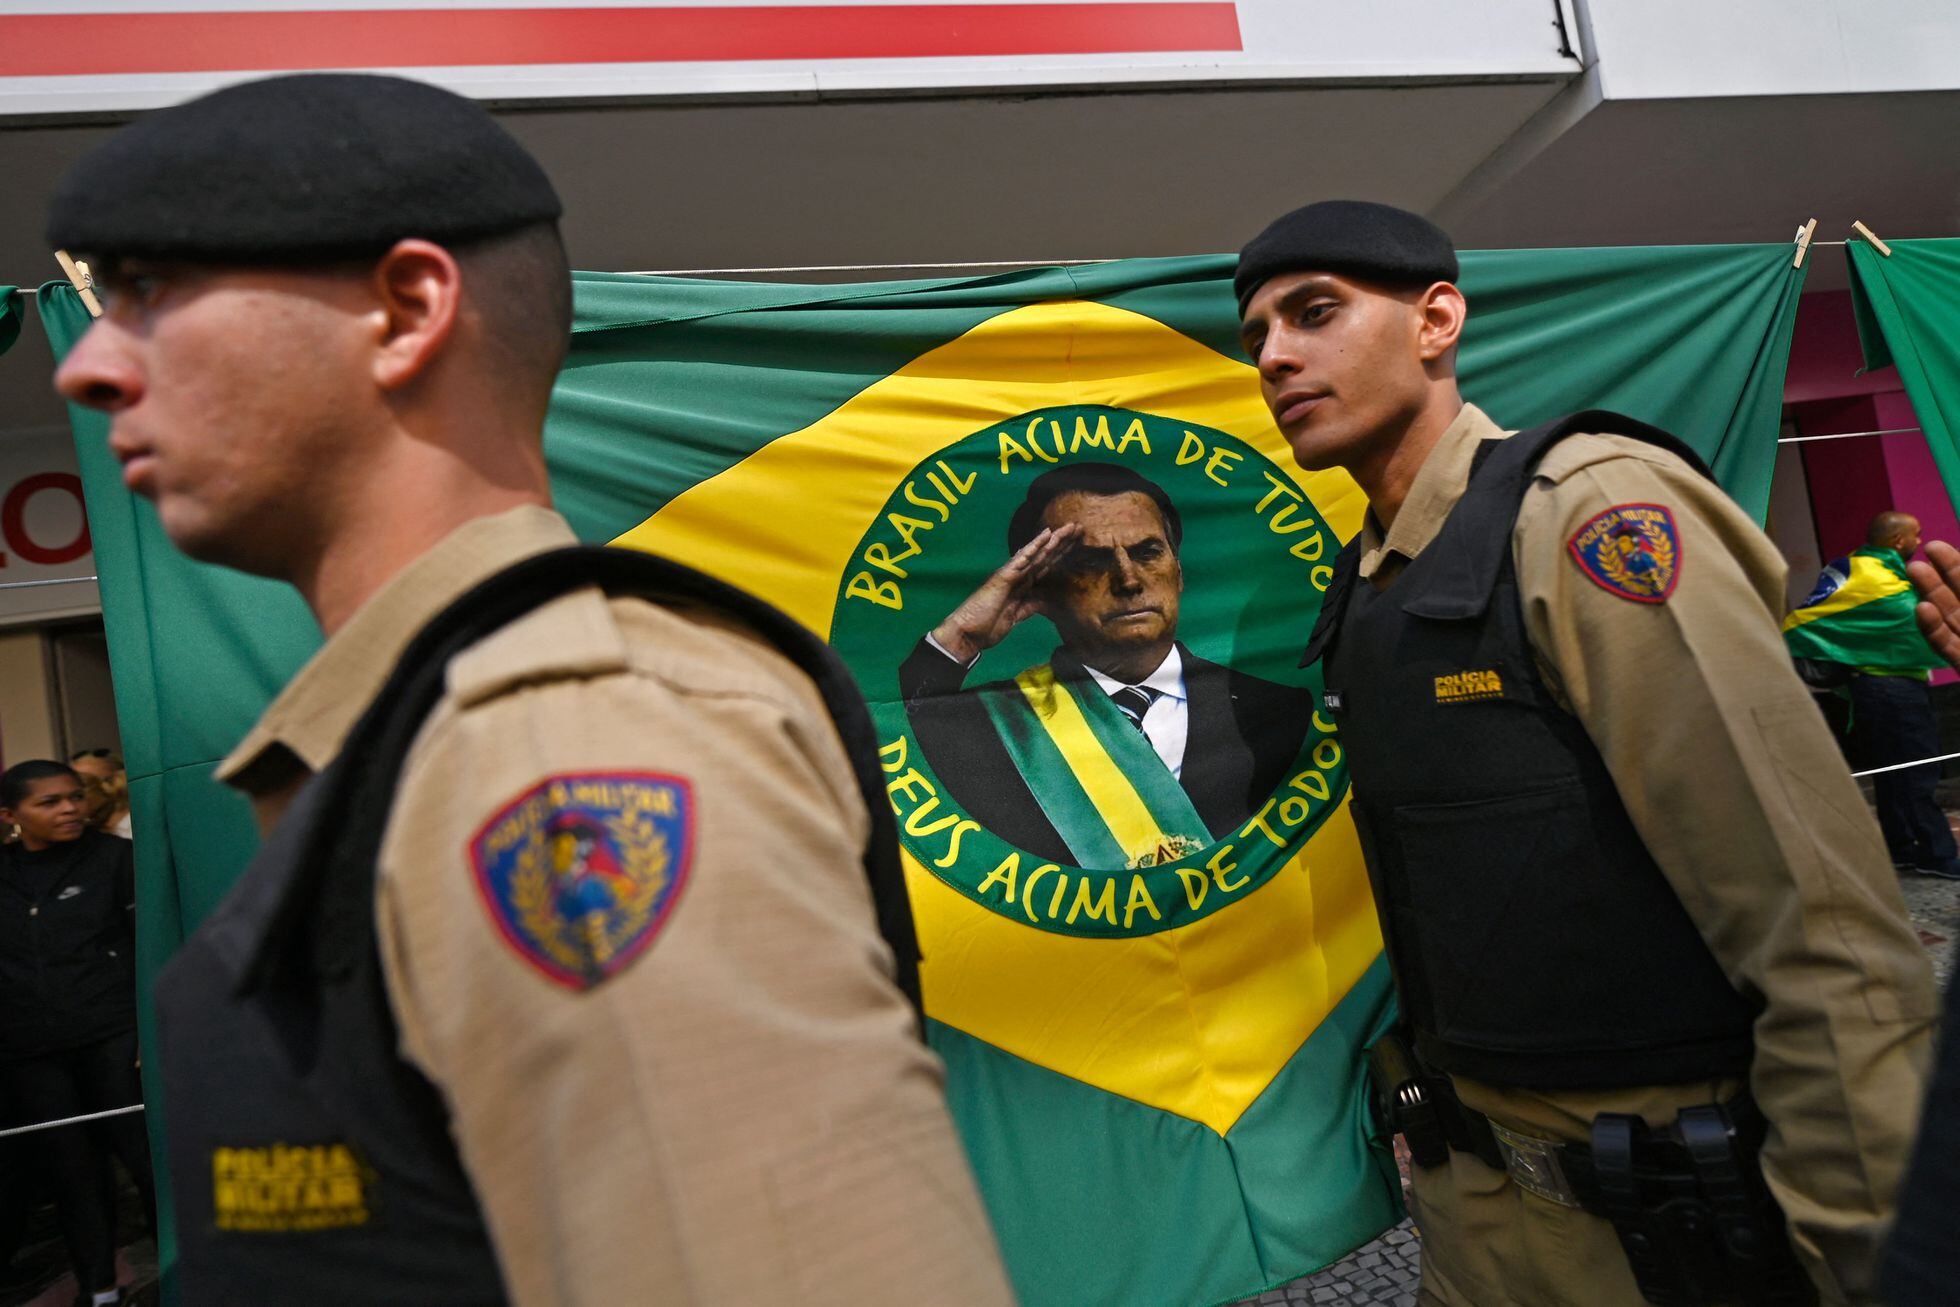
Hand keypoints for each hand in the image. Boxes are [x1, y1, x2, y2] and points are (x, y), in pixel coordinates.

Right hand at [929, 524, 1081, 663]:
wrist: (967, 633)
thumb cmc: (987, 625)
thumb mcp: (1016, 616)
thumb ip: (1030, 606)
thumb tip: (1045, 601)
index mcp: (1022, 586)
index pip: (1047, 567)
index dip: (1062, 556)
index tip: (1077, 545)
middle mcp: (1018, 577)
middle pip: (1046, 557)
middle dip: (1063, 544)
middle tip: (1080, 528)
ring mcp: (1011, 575)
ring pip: (1038, 554)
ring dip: (1054, 541)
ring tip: (1070, 527)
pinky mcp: (1003, 577)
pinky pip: (1022, 559)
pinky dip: (1034, 547)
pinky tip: (1046, 535)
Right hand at [1906, 539, 1959, 669]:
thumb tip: (1953, 564)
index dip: (1955, 563)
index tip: (1935, 547)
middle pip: (1957, 594)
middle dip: (1939, 574)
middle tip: (1920, 554)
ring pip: (1948, 614)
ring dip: (1930, 592)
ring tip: (1914, 570)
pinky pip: (1945, 644)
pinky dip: (1933, 628)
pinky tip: (1922, 609)